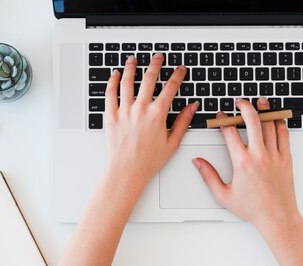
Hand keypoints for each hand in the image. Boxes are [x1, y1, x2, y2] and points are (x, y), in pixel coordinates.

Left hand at [105, 53, 197, 190]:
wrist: (127, 171)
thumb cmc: (148, 160)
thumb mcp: (172, 142)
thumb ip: (183, 122)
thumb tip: (192, 107)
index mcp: (157, 115)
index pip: (171, 88)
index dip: (177, 75)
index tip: (180, 69)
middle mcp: (141, 109)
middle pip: (149, 79)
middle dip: (155, 65)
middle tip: (158, 57)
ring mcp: (124, 111)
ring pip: (127, 82)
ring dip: (131, 67)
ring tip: (133, 59)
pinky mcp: (111, 115)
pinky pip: (110, 93)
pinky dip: (112, 81)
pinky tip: (115, 74)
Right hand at [193, 98, 302, 235]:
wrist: (277, 217)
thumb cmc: (253, 209)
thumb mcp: (224, 195)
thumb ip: (209, 176)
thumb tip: (198, 162)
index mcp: (242, 162)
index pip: (230, 132)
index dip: (223, 120)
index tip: (221, 117)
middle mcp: (259, 155)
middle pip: (252, 120)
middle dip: (245, 107)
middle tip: (240, 102)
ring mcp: (274, 155)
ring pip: (270, 124)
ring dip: (265, 110)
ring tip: (260, 102)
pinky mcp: (286, 158)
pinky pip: (284, 134)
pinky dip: (279, 123)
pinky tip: (275, 118)